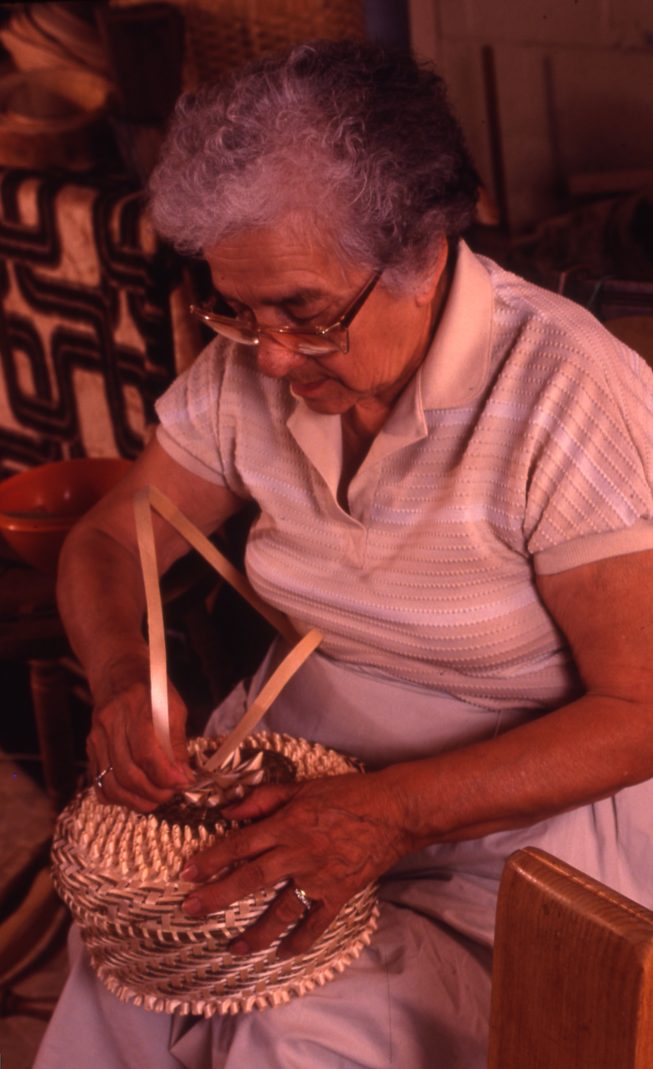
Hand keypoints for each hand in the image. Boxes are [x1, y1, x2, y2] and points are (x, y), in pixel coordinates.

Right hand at [86, 655, 191, 811]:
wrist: (118, 672)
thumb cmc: (151, 687)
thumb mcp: (174, 705)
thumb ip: (177, 742)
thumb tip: (184, 776)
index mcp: (134, 706)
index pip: (146, 753)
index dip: (165, 775)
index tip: (182, 783)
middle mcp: (110, 723)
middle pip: (127, 772)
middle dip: (154, 792)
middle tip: (172, 794)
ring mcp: (96, 737)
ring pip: (111, 783)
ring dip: (136, 800)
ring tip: (156, 800)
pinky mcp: (90, 748)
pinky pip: (99, 782)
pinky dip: (117, 797)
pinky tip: (135, 796)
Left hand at [179, 770, 412, 956]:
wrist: (393, 811)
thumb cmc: (347, 794)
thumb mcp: (302, 787)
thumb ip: (263, 799)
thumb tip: (228, 811)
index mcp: (287, 824)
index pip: (239, 844)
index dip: (210, 860)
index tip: (186, 874)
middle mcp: (298, 853)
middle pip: (250, 879)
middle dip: (217, 896)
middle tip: (190, 910)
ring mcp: (319, 878)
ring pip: (280, 910)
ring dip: (254, 932)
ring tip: (232, 947)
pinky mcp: (339, 894)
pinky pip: (316, 924)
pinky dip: (299, 942)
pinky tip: (282, 954)